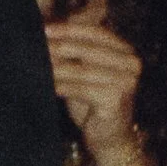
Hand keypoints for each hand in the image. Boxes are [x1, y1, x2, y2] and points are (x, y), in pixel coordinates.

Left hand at [43, 17, 144, 165]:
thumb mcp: (87, 71)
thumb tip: (48, 32)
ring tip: (35, 63)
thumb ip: (76, 51)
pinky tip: (46, 84)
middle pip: (89, 50)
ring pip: (82, 70)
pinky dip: (61, 86)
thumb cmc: (94, 101)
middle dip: (59, 46)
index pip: (96, 33)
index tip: (45, 28)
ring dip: (56, 66)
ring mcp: (126, 82)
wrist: (110, 137)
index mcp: (126, 52)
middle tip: (36, 44)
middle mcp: (131, 64)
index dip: (69, 29)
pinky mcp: (116, 100)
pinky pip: (81, 89)